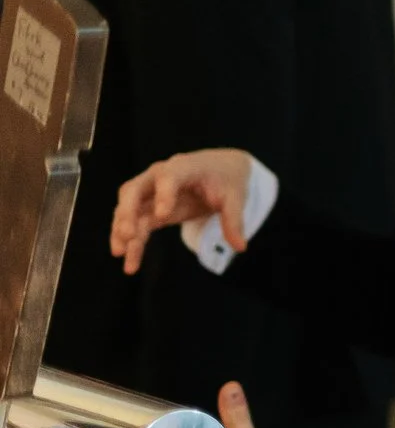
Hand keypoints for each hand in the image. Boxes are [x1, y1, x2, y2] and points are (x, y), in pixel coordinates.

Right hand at [110, 149, 254, 274]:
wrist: (219, 170)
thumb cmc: (226, 179)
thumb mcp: (236, 196)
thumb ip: (234, 219)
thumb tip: (240, 247)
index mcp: (183, 167)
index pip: (168, 176)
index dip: (163, 194)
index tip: (162, 216)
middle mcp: (158, 176)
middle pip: (133, 190)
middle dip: (128, 212)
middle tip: (128, 235)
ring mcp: (150, 192)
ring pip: (128, 209)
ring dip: (122, 230)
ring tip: (121, 253)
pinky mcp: (149, 208)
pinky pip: (135, 223)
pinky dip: (130, 240)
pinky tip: (129, 260)